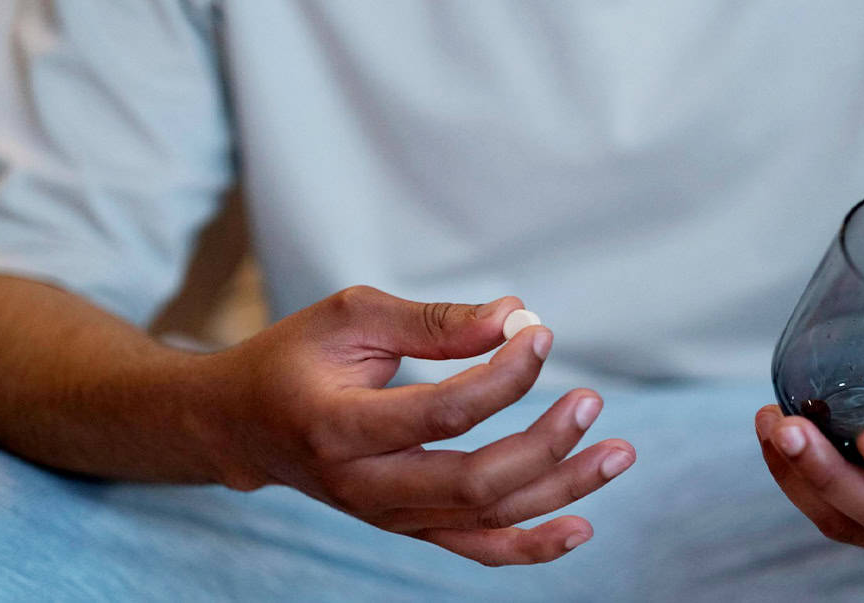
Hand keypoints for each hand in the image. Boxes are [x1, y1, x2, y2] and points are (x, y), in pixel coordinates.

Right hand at [200, 286, 634, 565]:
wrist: (243, 427)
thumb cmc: (295, 359)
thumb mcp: (352, 318)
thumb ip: (432, 320)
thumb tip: (514, 315)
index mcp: (339, 426)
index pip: (443, 412)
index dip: (504, 376)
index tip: (539, 333)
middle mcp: (364, 486)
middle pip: (474, 481)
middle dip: (545, 443)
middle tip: (591, 400)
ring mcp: (387, 516)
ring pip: (487, 519)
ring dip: (561, 490)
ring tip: (619, 454)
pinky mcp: (407, 526)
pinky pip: (475, 549)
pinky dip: (531, 545)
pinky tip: (580, 526)